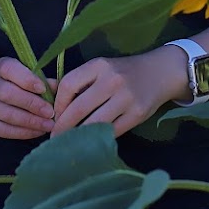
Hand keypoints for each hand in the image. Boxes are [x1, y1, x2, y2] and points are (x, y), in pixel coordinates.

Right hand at [0, 58, 53, 139]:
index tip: (43, 89)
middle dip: (32, 104)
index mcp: (1, 67)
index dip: (26, 79)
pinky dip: (23, 132)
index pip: (10, 70)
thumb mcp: (28, 73)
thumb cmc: (18, 82)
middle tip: (50, 112)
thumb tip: (57, 88)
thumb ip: (42, 80)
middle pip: (8, 94)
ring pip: (7, 115)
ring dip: (31, 122)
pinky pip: (4, 130)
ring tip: (48, 125)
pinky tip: (38, 132)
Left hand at [52, 48, 187, 137]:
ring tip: (69, 143)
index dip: (57, 104)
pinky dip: (99, 138)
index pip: (68, 85)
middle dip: (62, 126)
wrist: (160, 72)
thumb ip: (79, 82)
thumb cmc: (124, 72)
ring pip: (94, 123)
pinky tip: (91, 142)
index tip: (53, 117)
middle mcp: (112, 80)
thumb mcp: (102, 68)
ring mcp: (126, 97)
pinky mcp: (137, 114)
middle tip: (54, 138)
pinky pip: (112, 131)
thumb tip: (49, 98)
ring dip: (78, 136)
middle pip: (78, 108)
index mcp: (99, 65)